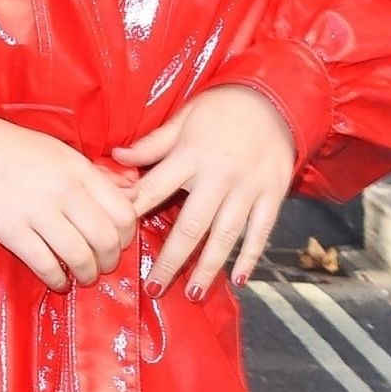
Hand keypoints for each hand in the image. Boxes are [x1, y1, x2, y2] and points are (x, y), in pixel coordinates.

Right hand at [0, 117, 138, 290]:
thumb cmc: (24, 154)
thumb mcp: (67, 156)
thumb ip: (101, 178)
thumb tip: (135, 196)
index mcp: (80, 172)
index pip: (123, 213)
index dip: (127, 237)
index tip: (119, 243)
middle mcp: (64, 192)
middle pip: (105, 240)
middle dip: (109, 261)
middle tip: (103, 265)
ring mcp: (38, 213)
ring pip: (79, 257)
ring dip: (86, 274)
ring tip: (84, 276)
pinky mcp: (14, 232)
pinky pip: (45, 266)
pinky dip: (57, 281)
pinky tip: (59, 281)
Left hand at [114, 85, 296, 296]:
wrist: (274, 96)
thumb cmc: (221, 108)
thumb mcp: (184, 117)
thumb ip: (153, 144)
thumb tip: (115, 158)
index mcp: (191, 155)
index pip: (155, 189)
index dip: (134, 213)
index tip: (118, 238)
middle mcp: (219, 175)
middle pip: (190, 226)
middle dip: (170, 261)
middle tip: (154, 290)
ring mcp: (248, 188)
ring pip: (225, 235)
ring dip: (208, 267)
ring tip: (193, 295)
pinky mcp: (272, 194)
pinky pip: (260, 231)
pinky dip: (250, 256)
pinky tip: (238, 279)